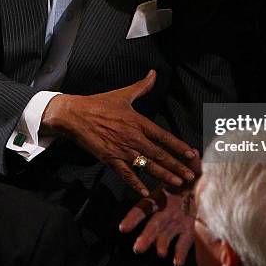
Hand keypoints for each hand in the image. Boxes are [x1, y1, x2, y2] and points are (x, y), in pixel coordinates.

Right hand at [41, 70, 195, 195]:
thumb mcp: (123, 94)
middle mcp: (133, 137)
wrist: (74, 115)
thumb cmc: (100, 103)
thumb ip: (142, 86)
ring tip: (177, 183)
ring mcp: (121, 149)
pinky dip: (135, 184)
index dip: (178, 145)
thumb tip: (154, 73)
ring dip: (163, 175)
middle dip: (176, 165)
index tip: (191, 154)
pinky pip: (125, 174)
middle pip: (159, 154)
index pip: (163, 136)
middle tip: (190, 175)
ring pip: (146, 165)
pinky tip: (145, 193)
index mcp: (138, 121)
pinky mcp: (109, 159)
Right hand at [119, 152, 200, 265]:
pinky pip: (183, 244)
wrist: (210, 187)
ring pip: (165, 237)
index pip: (145, 207)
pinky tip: (177, 263)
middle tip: (138, 248)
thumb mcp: (195, 168)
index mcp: (163, 196)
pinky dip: (180, 254)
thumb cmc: (197, 176)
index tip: (123, 228)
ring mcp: (177, 224)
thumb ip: (193, 162)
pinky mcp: (189, 231)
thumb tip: (193, 152)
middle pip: (153, 226)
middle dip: (145, 237)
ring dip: (162, 246)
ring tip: (161, 253)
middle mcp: (166, 212)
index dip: (134, 217)